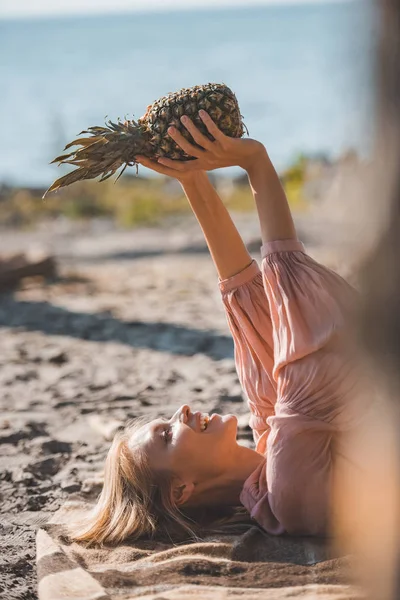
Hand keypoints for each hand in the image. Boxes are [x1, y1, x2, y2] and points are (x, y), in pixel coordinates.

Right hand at [137, 111, 264, 178]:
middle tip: (168, 128)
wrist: (252, 157)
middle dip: (178, 140)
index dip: (171, 163)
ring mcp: (218, 152)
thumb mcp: (215, 155)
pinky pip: (216, 132)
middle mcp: (209, 160)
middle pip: (189, 151)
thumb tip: (190, 137)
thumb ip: (203, 150)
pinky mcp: (228, 145)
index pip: (184, 166)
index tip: (157, 158)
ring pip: (201, 141)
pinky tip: (202, 112)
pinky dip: (208, 122)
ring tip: (183, 117)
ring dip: (191, 128)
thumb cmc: (232, 154)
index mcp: (204, 164)